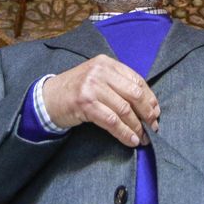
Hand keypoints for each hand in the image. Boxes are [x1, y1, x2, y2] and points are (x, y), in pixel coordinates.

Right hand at [42, 57, 160, 147]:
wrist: (48, 97)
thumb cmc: (76, 90)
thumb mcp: (97, 78)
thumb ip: (117, 84)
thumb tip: (146, 103)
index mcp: (107, 63)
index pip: (136, 80)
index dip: (149, 98)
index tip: (156, 111)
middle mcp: (100, 71)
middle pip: (134, 94)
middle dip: (147, 113)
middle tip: (153, 126)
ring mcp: (92, 86)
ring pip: (124, 109)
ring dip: (137, 126)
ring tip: (144, 137)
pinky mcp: (85, 103)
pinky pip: (112, 121)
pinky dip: (124, 132)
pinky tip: (131, 140)